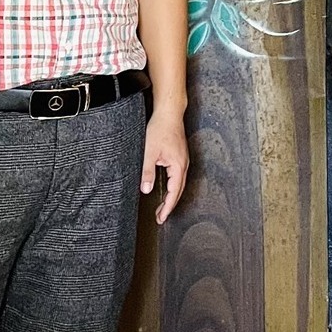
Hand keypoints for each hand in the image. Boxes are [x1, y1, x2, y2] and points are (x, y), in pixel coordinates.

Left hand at [141, 109, 189, 224]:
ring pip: (179, 183)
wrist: (169, 113)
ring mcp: (183, 159)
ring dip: (172, 196)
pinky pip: (178, 176)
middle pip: (179, 190)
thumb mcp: (149, 152)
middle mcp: (184, 164)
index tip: (162, 218)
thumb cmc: (160, 129)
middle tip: (161, 216)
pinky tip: (166, 187)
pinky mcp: (180, 155)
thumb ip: (147, 172)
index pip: (174, 192)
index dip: (168, 207)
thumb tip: (147, 189)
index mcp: (178, 166)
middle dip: (170, 205)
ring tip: (162, 206)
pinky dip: (173, 186)